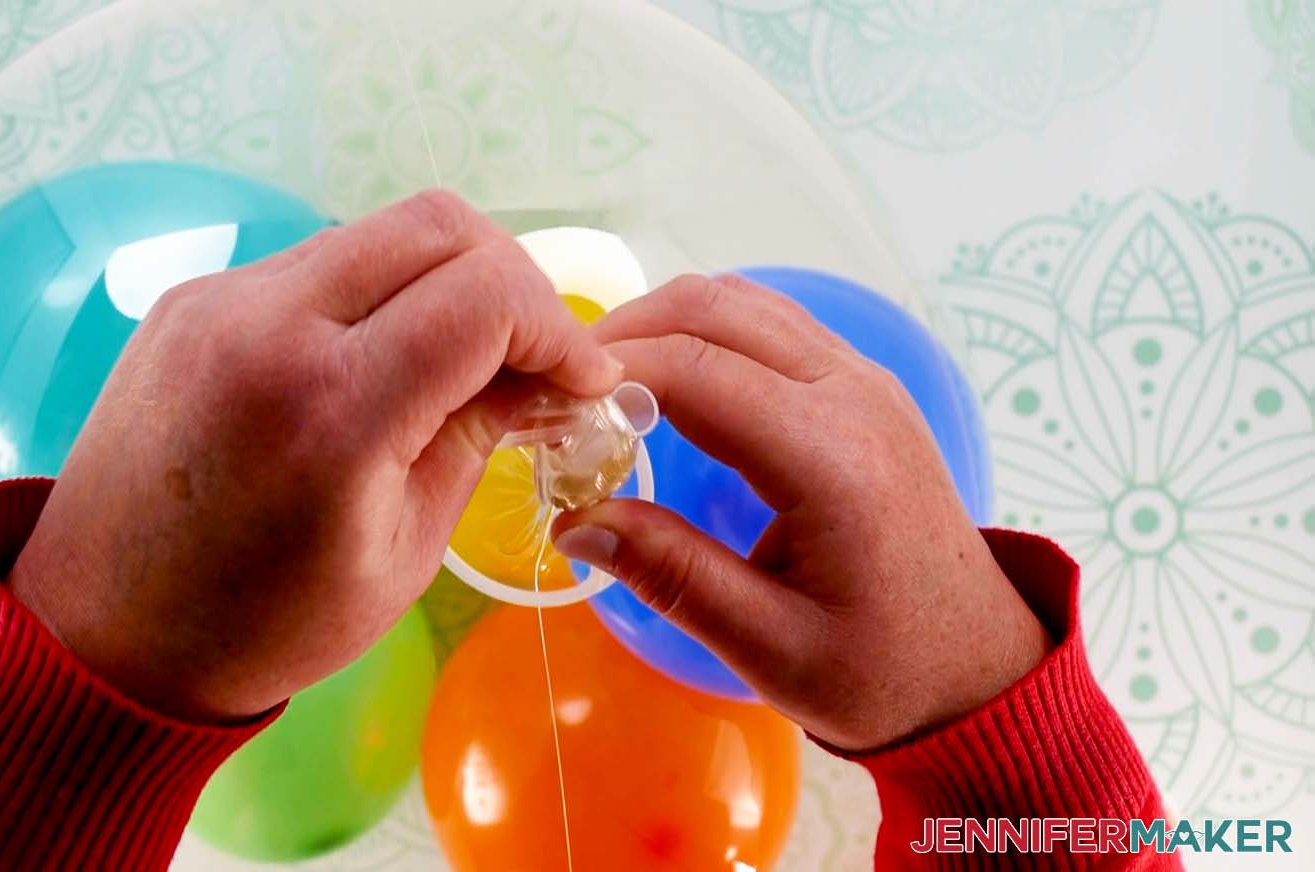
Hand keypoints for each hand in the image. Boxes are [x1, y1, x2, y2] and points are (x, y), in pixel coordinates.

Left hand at [6, 191, 621, 721]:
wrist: (99, 634)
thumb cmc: (263, 624)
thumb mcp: (404, 550)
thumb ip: (479, 437)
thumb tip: (552, 378)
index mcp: (332, 408)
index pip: (486, 295)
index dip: (558, 328)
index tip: (582, 380)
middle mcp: (269, 323)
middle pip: (439, 224)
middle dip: (512, 280)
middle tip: (532, 356)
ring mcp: (219, 299)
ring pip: (376, 232)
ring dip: (443, 279)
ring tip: (462, 361)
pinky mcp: (191, 299)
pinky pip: (315, 262)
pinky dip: (375, 293)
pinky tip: (384, 360)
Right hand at [551, 274, 1050, 750]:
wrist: (978, 669)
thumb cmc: (879, 672)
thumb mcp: (768, 646)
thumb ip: (672, 574)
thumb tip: (573, 521)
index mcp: (832, 459)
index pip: (697, 370)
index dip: (608, 373)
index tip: (543, 405)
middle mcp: (854, 395)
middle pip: (715, 309)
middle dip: (623, 334)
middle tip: (557, 389)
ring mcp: (864, 380)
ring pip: (742, 302)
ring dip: (663, 324)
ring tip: (598, 384)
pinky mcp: (862, 386)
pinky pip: (770, 324)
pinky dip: (703, 332)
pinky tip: (663, 382)